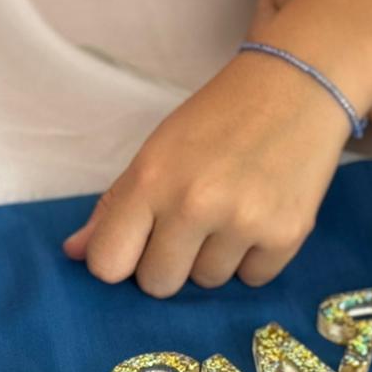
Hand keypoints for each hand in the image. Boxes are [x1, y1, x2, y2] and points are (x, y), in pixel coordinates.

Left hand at [65, 0, 371, 294]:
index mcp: (152, 180)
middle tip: (190, 225)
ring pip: (207, 282)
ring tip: (231, 211)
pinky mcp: (287, 235)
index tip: (136, 246)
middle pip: (158, 284)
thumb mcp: (158, 151)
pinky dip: (254, 257)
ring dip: (214, 257)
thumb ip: (116, 206)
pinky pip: (252, 279)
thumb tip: (74, 254)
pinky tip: (260, 216)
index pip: (109, 264)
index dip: (119, 261)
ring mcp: (243, 223)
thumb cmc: (218, 119)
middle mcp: (194, 205)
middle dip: (169, 263)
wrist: (297, 87)